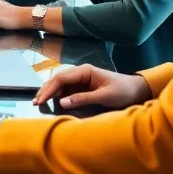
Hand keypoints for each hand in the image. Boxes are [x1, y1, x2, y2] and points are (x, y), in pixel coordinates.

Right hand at [33, 64, 151, 109]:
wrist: (137, 90)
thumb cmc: (123, 91)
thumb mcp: (104, 96)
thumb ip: (83, 98)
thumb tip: (61, 102)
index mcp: (84, 71)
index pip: (61, 78)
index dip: (49, 90)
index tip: (40, 101)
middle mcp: (80, 72)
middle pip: (57, 79)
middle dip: (45, 90)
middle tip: (35, 103)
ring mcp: (81, 79)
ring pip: (60, 84)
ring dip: (50, 92)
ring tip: (39, 102)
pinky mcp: (83, 86)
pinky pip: (67, 89)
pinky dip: (57, 95)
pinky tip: (52, 101)